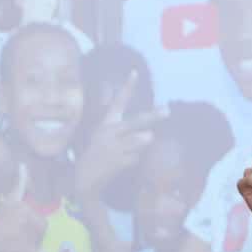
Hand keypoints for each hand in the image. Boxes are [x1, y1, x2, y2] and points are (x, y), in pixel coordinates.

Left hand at [0, 163, 46, 251]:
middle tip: (22, 238)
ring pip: (30, 206)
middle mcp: (23, 207)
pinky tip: (22, 165)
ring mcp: (15, 202)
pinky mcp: (8, 200)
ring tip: (22, 211)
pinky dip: (21, 176)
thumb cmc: (5, 247)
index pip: (42, 225)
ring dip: (28, 209)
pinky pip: (17, 186)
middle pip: (36, 217)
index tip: (33, 244)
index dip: (39, 236)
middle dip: (33, 228)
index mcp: (28, 217)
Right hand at [74, 71, 166, 198]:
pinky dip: (135, 160)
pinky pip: (137, 157)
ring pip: (140, 140)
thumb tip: (151, 134)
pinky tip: (123, 163)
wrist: (84, 179)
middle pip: (135, 121)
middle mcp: (109, 132)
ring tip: (135, 147)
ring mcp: (113, 146)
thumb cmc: (99, 155)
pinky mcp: (117, 161)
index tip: (135, 72)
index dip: (127, 87)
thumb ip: (126, 133)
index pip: (118, 101)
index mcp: (106, 123)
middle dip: (152, 116)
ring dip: (143, 144)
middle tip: (167, 110)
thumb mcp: (106, 138)